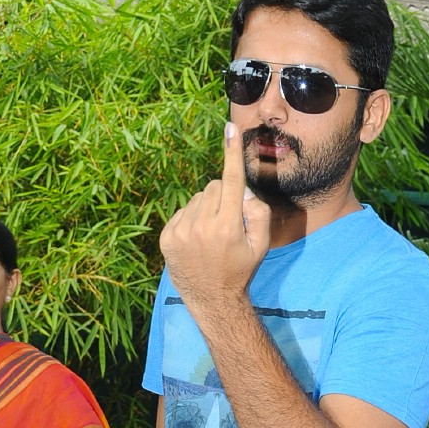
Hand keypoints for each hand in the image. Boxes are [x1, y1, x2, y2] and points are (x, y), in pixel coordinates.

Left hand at [159, 121, 270, 314]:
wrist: (212, 300)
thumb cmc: (240, 270)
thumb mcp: (261, 245)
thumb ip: (259, 213)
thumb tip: (244, 191)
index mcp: (228, 227)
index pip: (232, 181)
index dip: (231, 153)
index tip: (230, 128)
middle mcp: (202, 227)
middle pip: (214, 186)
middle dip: (224, 197)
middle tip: (228, 223)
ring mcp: (181, 232)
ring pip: (197, 198)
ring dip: (206, 209)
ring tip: (211, 236)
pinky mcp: (167, 237)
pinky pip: (182, 211)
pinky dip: (191, 219)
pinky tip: (196, 240)